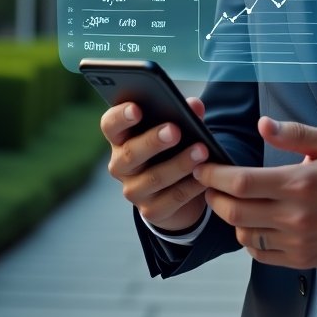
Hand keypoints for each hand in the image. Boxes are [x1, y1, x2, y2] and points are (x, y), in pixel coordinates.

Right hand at [100, 98, 210, 232]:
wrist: (177, 187)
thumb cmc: (173, 147)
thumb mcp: (178, 127)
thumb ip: (184, 113)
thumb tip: (194, 105)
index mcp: (122, 138)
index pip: (110, 125)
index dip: (120, 116)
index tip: (136, 108)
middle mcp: (121, 165)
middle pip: (130, 153)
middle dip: (153, 141)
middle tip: (175, 130)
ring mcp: (134, 190)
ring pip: (154, 178)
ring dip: (180, 164)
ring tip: (202, 151)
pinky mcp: (152, 210)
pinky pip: (173, 198)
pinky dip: (191, 186)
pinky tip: (205, 177)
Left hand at [193, 116, 316, 268]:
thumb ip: (296, 133)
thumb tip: (263, 124)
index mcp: (299, 183)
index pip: (242, 182)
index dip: (215, 175)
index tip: (203, 167)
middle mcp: (293, 215)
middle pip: (234, 211)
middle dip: (213, 197)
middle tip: (209, 185)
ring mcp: (295, 241)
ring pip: (243, 235)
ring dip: (230, 218)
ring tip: (231, 202)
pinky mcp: (299, 259)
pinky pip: (259, 254)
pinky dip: (248, 240)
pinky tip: (252, 225)